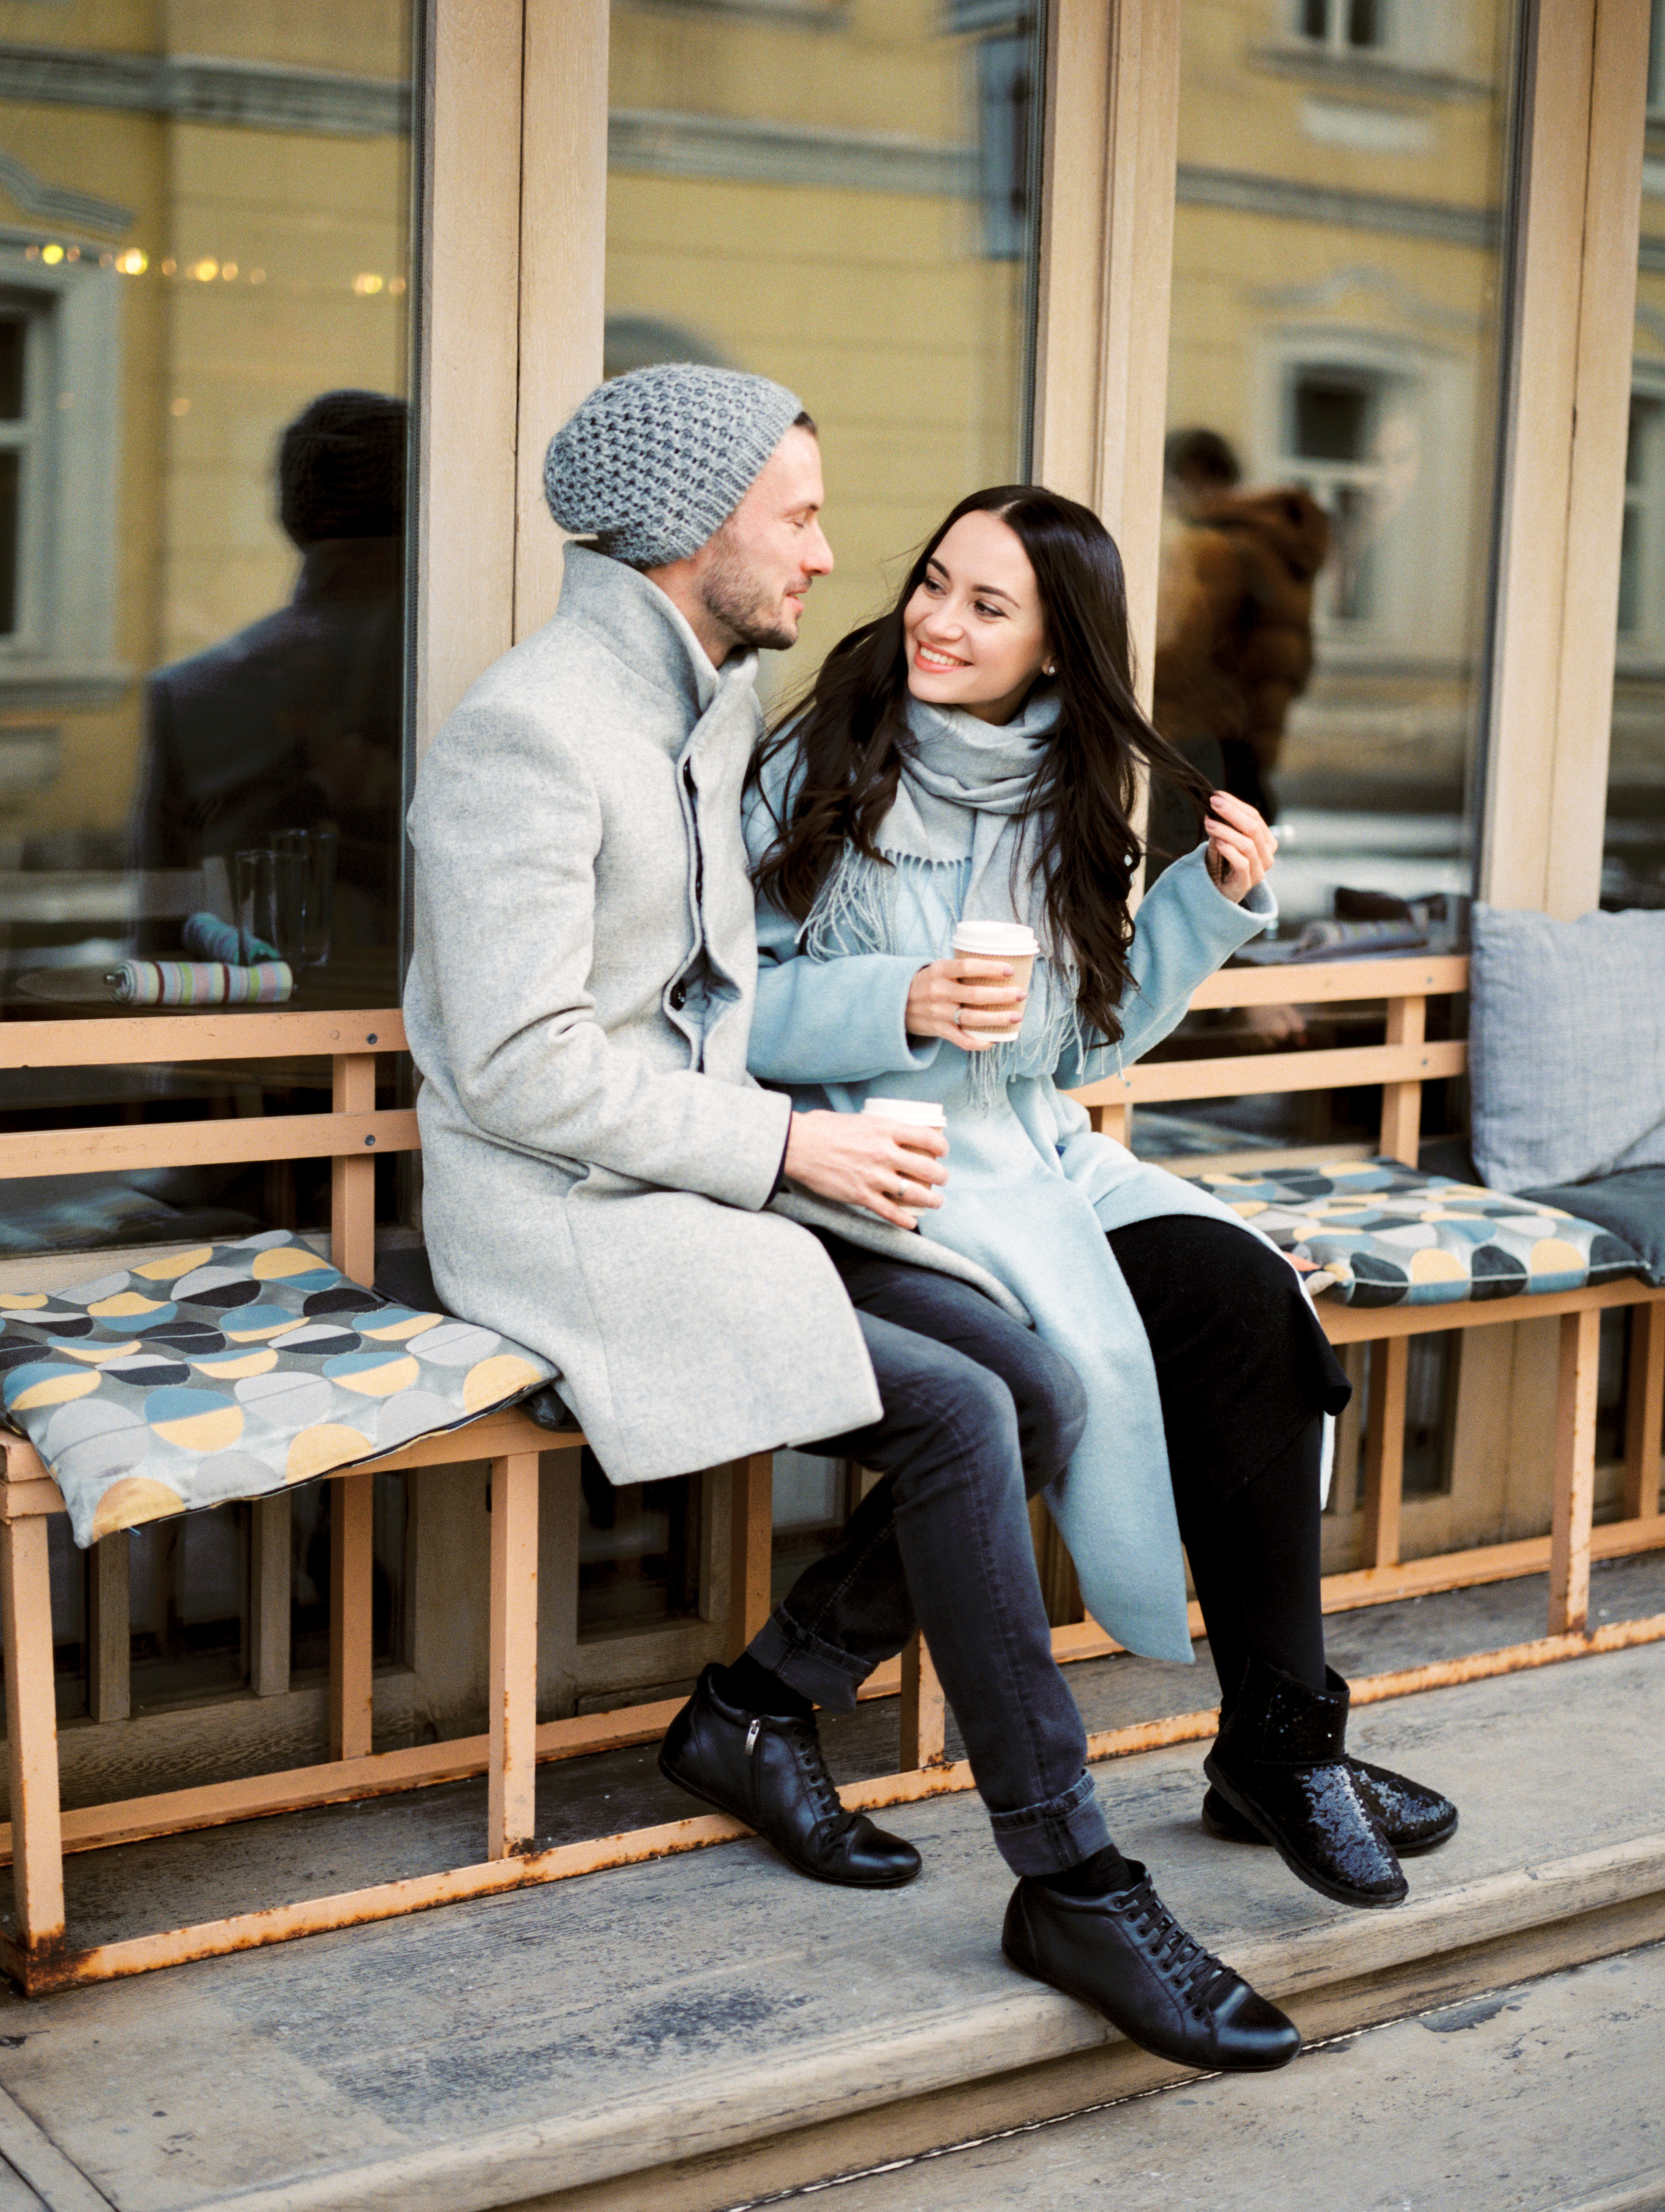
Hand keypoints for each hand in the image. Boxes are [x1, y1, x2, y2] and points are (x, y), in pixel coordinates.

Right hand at [782, 1111, 947, 1231]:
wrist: (797, 1145)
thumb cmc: (821, 1128)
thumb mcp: (857, 1119)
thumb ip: (877, 1128)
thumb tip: (890, 1133)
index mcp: (885, 1129)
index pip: (927, 1137)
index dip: (941, 1146)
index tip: (942, 1151)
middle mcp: (884, 1153)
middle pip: (927, 1168)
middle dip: (941, 1176)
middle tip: (942, 1179)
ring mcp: (873, 1176)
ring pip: (914, 1192)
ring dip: (931, 1199)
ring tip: (936, 1201)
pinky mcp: (860, 1195)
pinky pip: (890, 1212)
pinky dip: (905, 1220)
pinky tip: (912, 1222)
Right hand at [905, 959, 1024, 1049]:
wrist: (895, 1004)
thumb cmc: (926, 983)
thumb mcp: (937, 968)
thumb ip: (960, 968)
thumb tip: (997, 966)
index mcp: (939, 971)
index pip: (968, 967)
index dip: (990, 968)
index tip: (1010, 970)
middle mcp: (939, 991)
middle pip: (976, 995)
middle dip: (1002, 995)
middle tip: (1021, 994)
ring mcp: (939, 1013)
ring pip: (973, 1018)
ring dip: (998, 1019)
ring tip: (1017, 1017)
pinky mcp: (939, 1030)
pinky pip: (962, 1040)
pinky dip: (979, 1043)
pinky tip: (993, 1040)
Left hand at [1204, 791, 1276, 903]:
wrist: (1220, 895)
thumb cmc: (1223, 865)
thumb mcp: (1224, 841)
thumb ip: (1223, 826)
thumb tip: (1213, 805)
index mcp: (1266, 841)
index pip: (1254, 817)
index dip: (1236, 805)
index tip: (1217, 795)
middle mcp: (1267, 855)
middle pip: (1253, 828)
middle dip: (1231, 813)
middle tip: (1212, 803)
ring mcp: (1259, 870)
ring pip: (1247, 844)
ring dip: (1226, 831)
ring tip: (1209, 823)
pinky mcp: (1247, 882)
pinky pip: (1242, 863)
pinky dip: (1229, 850)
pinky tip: (1217, 842)